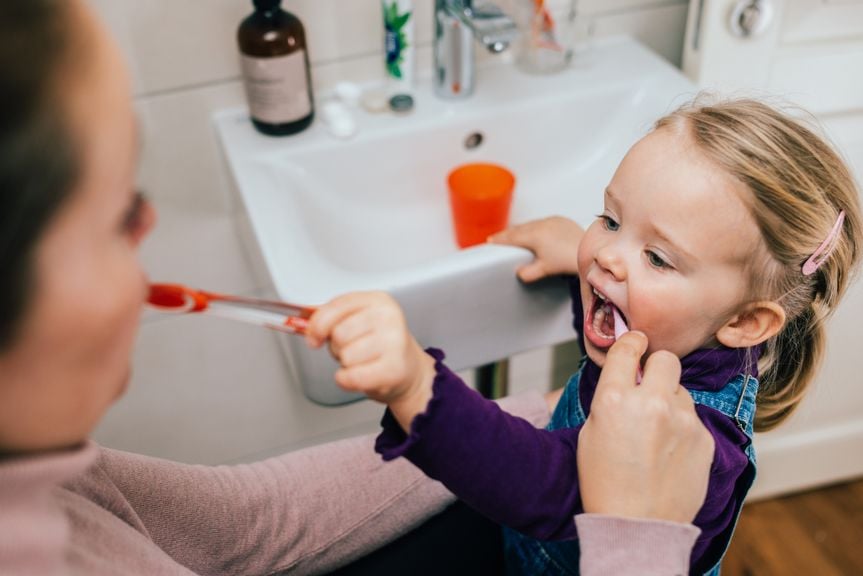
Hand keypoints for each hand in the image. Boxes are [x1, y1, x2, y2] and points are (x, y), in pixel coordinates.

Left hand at [305, 292, 434, 430]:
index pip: (335, 307)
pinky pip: (351, 376)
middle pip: (338, 334)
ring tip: (362, 362)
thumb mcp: (359, 321)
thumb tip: (306, 327)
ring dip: (346, 364)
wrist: (408, 371)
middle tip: (353, 350)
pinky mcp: (394, 368)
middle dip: (337, 347)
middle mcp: (388, 317)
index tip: (314, 337)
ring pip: (345, 356)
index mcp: (378, 300)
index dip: (318, 325)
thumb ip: (332, 318)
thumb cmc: (379, 345)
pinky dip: (346, 380)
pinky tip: (359, 376)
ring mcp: (394, 342)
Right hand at [488, 216, 583, 281]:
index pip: (512, 237)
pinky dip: (534, 227)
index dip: (500, 239)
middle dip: (508, 233)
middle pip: (519, 228)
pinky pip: (542, 222)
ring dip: (521, 230)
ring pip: (530, 224)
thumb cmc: (568, 260)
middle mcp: (541, 224)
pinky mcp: (560, 220)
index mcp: (534, 235)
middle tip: (497, 238)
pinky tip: (534, 232)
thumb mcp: (544, 270)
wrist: (587, 251)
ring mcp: (551, 221)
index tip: (490, 241)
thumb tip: (518, 273)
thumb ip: (528, 273)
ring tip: (514, 235)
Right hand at [577, 332, 714, 523]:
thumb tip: (628, 379)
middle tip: (649, 386)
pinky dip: (683, 429)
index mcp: (615, 398)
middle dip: (657, 368)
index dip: (632, 343)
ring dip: (670, 401)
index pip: (628, 348)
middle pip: (666, 359)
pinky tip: (669, 452)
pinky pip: (694, 419)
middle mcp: (652, 403)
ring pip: (682, 390)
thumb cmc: (605, 483)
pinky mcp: (704, 439)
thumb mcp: (590, 433)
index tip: (636, 345)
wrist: (636, 526)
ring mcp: (683, 420)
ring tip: (657, 432)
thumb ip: (610, 399)